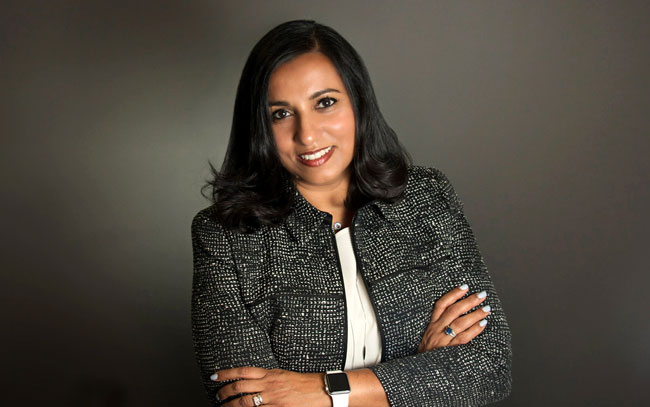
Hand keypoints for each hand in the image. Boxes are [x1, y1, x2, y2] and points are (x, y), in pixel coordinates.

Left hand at [212, 367, 329, 406]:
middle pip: (240, 387)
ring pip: (244, 402)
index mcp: (270, 373)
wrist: (321, 390)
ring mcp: (272, 399)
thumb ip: (267, 378)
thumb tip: (251, 382)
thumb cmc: (304, 383)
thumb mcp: (283, 375)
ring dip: (231, 405)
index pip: (242, 371)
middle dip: (225, 393)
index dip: (226, 373)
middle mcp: (269, 385)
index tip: (215, 376)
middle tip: (217, 396)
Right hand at [417, 284, 490, 352]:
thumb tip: (458, 312)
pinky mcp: (449, 350)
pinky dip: (474, 330)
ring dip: (475, 314)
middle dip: (469, 301)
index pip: (441, 304)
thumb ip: (439, 325)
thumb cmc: (427, 353)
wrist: (419, 369)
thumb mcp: (428, 336)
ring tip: (486, 309)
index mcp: (431, 324)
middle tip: (482, 295)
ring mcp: (442, 340)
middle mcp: (436, 329)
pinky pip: (463, 337)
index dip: (453, 294)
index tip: (465, 287)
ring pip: (460, 323)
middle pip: (453, 311)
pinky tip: (483, 324)